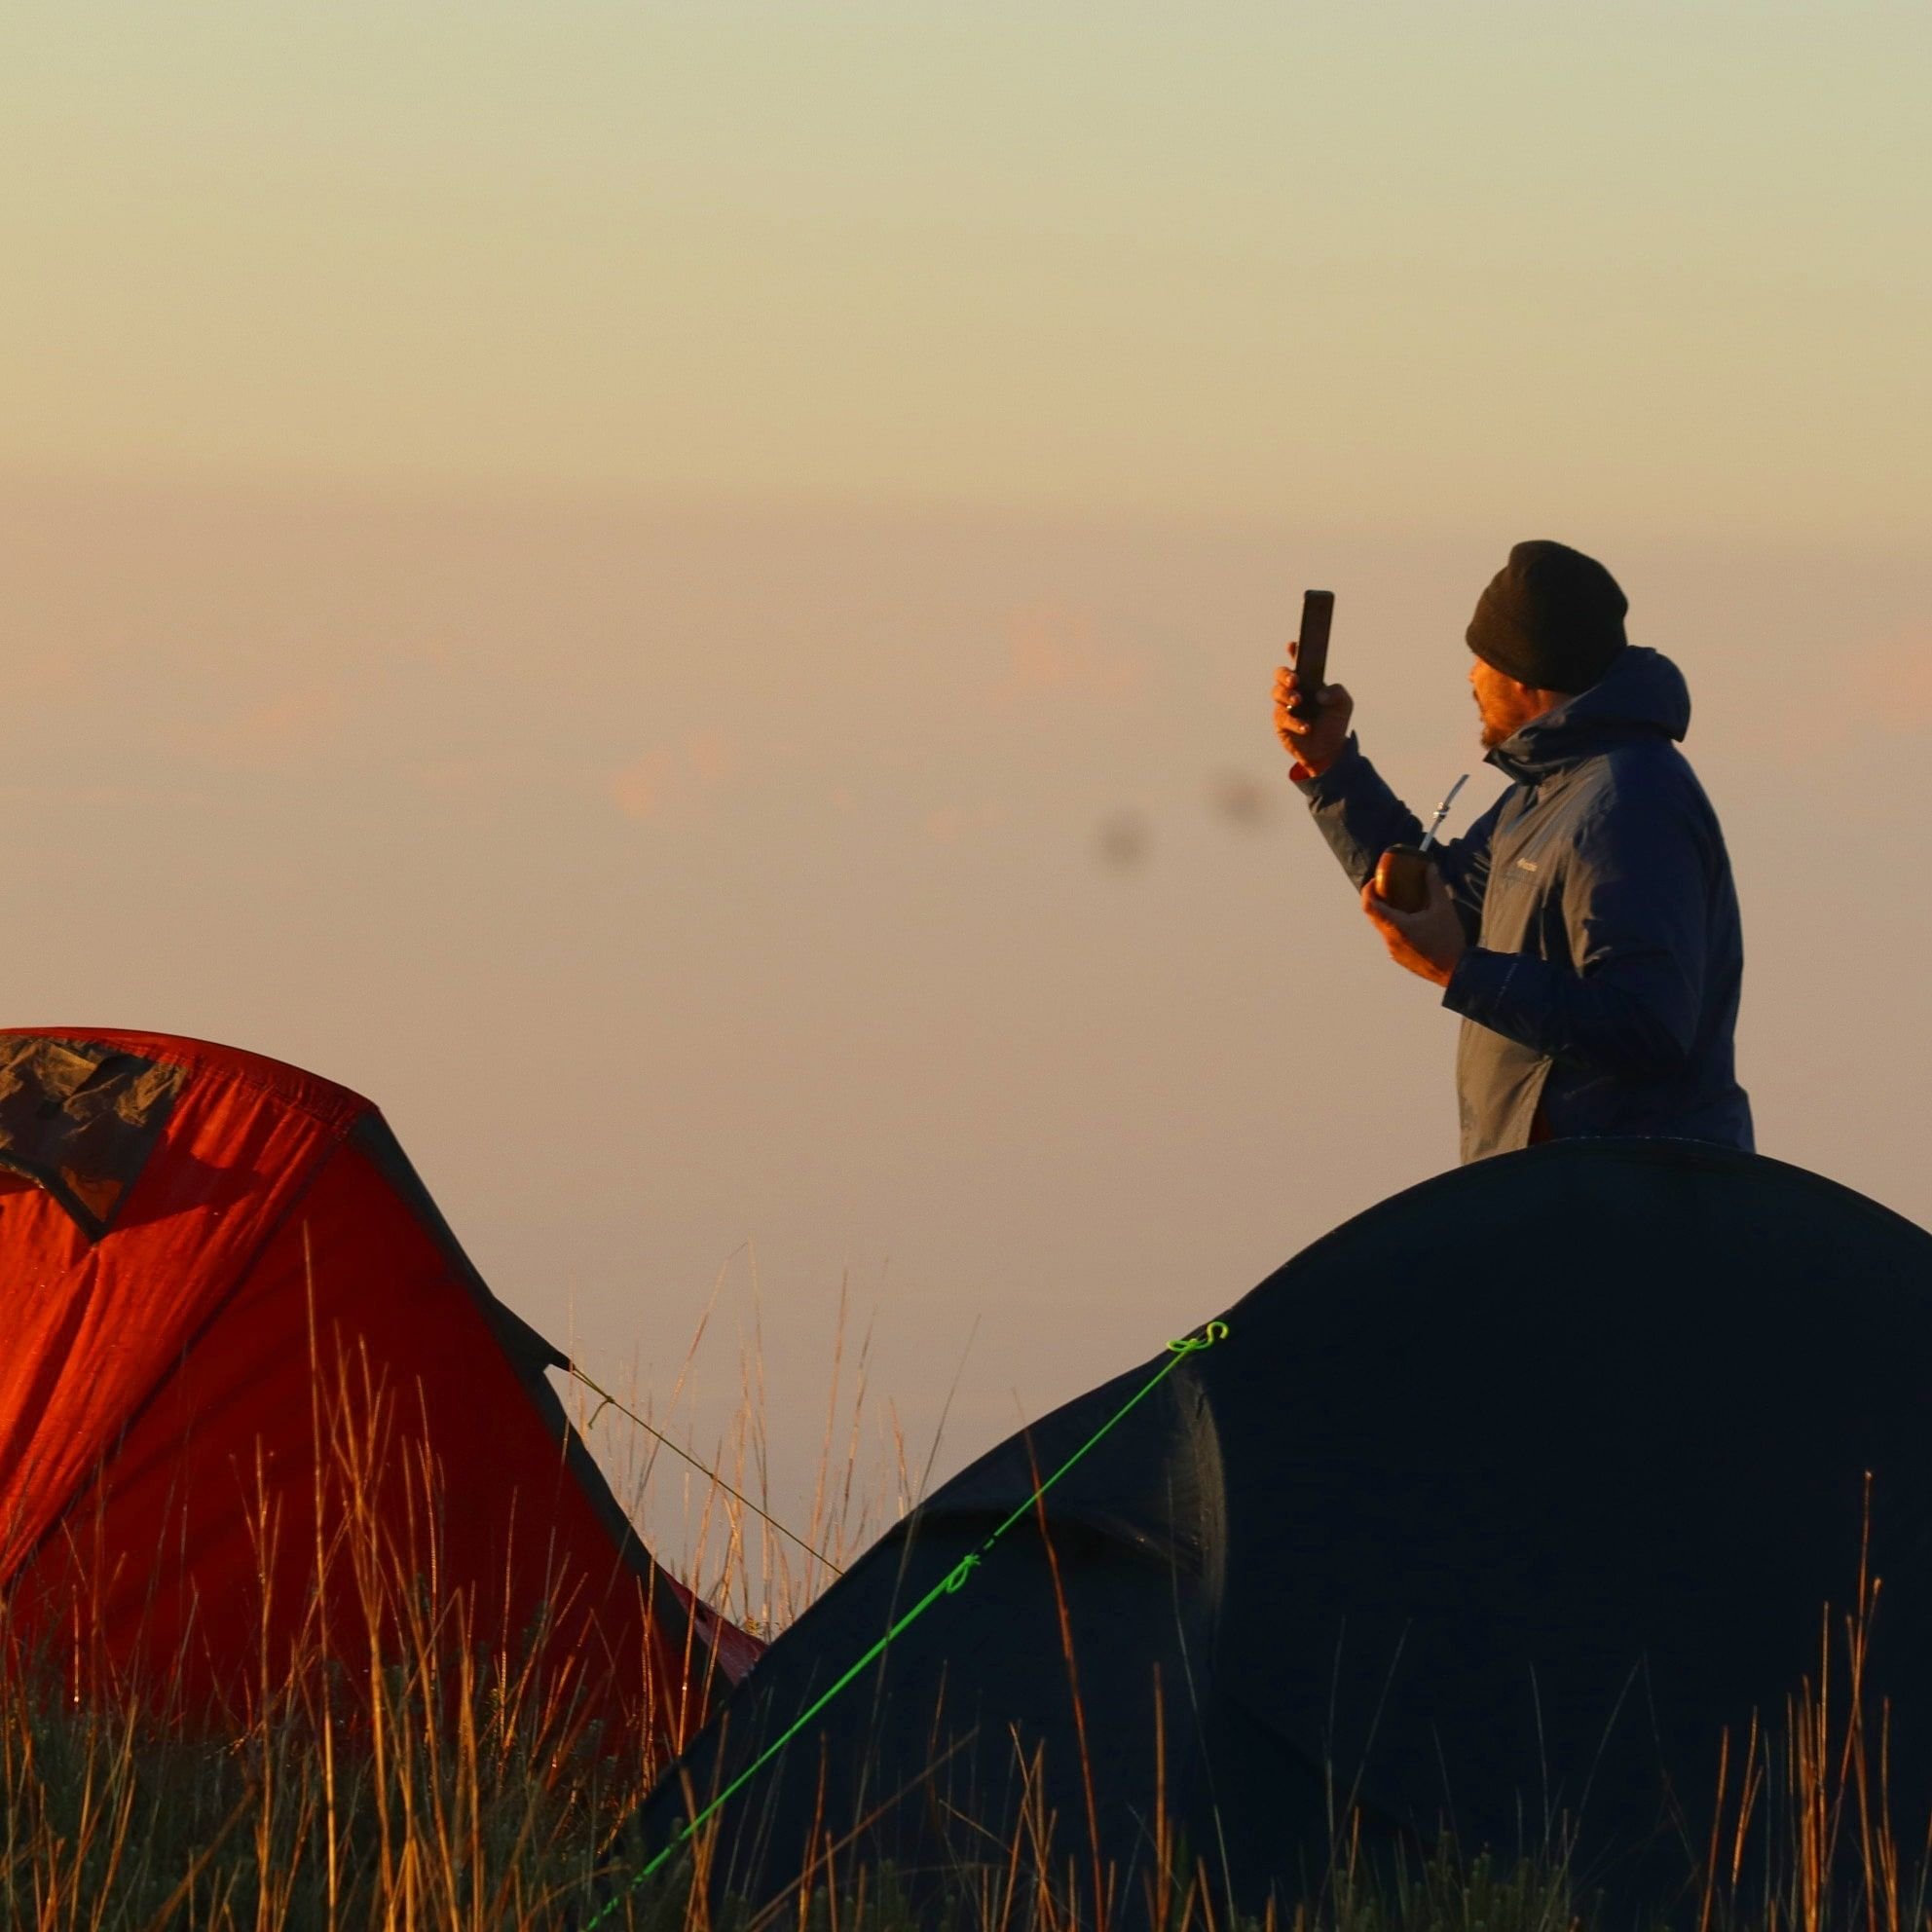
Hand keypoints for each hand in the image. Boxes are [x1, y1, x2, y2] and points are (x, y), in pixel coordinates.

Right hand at [1272, 649, 1353, 776]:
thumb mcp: (1344, 704)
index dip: (1294, 652)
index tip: (1293, 645)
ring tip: (1298, 701)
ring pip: (1276, 692)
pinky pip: (1282, 717)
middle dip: (1285, 674)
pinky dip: (1295, 722)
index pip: (1300, 662)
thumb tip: (1319, 694)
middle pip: (1280, 674)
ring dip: (1286, 694)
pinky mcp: (1281, 723)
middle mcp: (1295, 690)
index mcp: (1310, 681)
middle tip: (1295, 680)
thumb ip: (1337, 692)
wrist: (1327, 750)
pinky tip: (1307, 727)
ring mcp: (1285, 706)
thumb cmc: (1334, 722)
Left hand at [1361, 863, 1465, 987]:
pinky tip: (1413, 922)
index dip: (1368, 890)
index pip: (1369, 906)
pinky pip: (1392, 939)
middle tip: (1389, 887)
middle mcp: (1390, 940)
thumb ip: (1434, 886)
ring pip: (1383, 928)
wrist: (1456, 972)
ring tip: (1404, 903)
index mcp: (1396, 927)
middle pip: (1374, 916)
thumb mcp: (1444, 909)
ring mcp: (1393, 952)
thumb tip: (1430, 868)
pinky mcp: (1400, 959)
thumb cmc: (1449, 940)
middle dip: (1378, 899)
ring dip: (1388, 914)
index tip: (1375, 880)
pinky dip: (1396, 927)